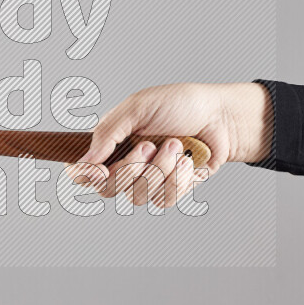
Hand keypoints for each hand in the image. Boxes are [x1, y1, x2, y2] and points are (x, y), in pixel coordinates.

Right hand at [68, 83, 273, 207]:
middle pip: (108, 189)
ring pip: (137, 196)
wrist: (220, 116)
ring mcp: (148, 180)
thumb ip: (107, 133)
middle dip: (131, 168)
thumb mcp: (137, 108)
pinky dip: (177, 179)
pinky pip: (164, 200)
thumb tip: (85, 160)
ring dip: (159, 170)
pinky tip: (187, 160)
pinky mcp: (171, 190)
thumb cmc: (179, 104)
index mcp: (111, 143)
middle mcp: (126, 164)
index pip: (83, 171)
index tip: (99, 170)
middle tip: (148, 145)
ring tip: (175, 145)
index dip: (84, 175)